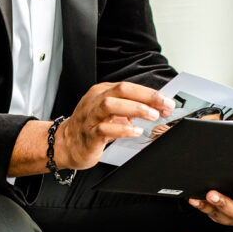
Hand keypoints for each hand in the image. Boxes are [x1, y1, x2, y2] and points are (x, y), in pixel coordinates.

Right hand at [56, 82, 174, 169]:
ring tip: (152, 116)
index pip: (129, 87)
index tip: (167, 102)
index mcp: (102, 92)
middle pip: (122, 90)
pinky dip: (123, 129)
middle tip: (164, 106)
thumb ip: (130, 108)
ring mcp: (91, 116)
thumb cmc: (90, 128)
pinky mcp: (89, 134)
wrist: (65, 144)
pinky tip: (135, 131)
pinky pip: (105, 128)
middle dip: (147, 96)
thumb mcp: (111, 113)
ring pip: (111, 104)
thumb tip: (156, 107)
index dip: (151, 93)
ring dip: (135, 109)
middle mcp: (95, 100)